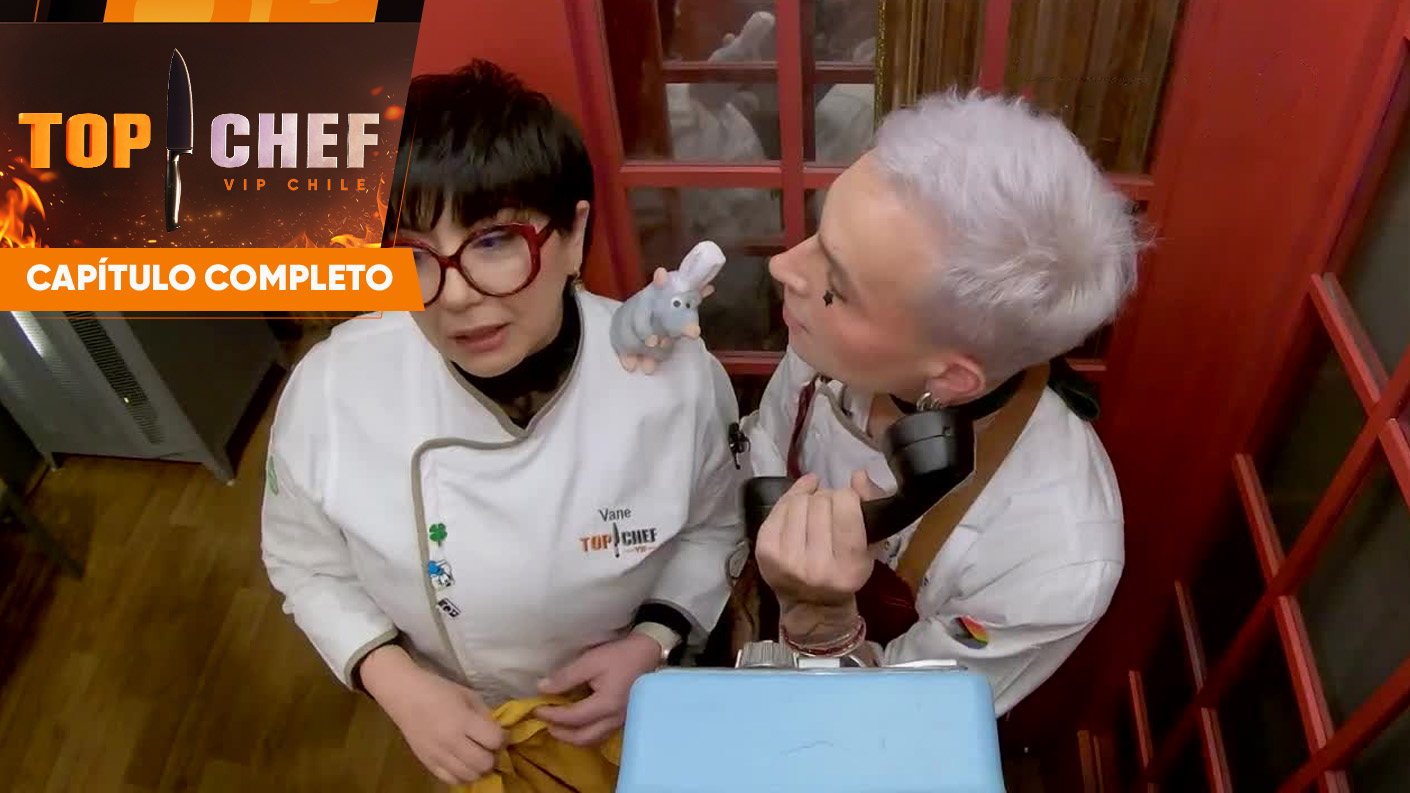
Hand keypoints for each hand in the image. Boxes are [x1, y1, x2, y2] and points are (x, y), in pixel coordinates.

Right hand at [361, 645, 505, 786]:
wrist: (405, 695)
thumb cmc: (438, 690)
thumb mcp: (468, 695)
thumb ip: (484, 714)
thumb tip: (498, 732)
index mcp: (463, 720)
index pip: (494, 740)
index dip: (502, 738)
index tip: (500, 733)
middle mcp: (451, 741)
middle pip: (484, 763)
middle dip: (493, 755)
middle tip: (489, 747)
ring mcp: (438, 755)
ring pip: (470, 776)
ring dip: (479, 768)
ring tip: (477, 756)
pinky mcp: (427, 763)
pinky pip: (451, 780)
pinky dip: (462, 775)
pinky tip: (463, 764)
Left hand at [534, 633, 662, 745]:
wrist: (650, 653)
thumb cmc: (621, 655)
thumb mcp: (591, 661)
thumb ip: (566, 676)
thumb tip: (543, 688)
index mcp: (605, 705)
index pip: (572, 718)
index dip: (552, 715)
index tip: (536, 709)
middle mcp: (614, 719)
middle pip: (582, 738)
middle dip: (560, 734)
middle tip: (545, 722)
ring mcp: (621, 721)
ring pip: (592, 740)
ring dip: (572, 737)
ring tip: (558, 726)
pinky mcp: (624, 719)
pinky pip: (601, 734)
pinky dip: (585, 733)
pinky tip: (578, 723)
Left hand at [755, 471, 878, 606]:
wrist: (813, 605)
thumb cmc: (845, 572)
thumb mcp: (869, 546)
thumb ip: (871, 506)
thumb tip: (858, 474)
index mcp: (850, 566)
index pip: (846, 506)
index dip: (848, 497)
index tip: (848, 503)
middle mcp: (817, 566)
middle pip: (821, 501)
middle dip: (827, 498)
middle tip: (829, 509)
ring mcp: (787, 561)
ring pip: (798, 502)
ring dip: (807, 500)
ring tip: (813, 511)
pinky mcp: (765, 553)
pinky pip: (777, 510)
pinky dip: (788, 503)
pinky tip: (796, 509)